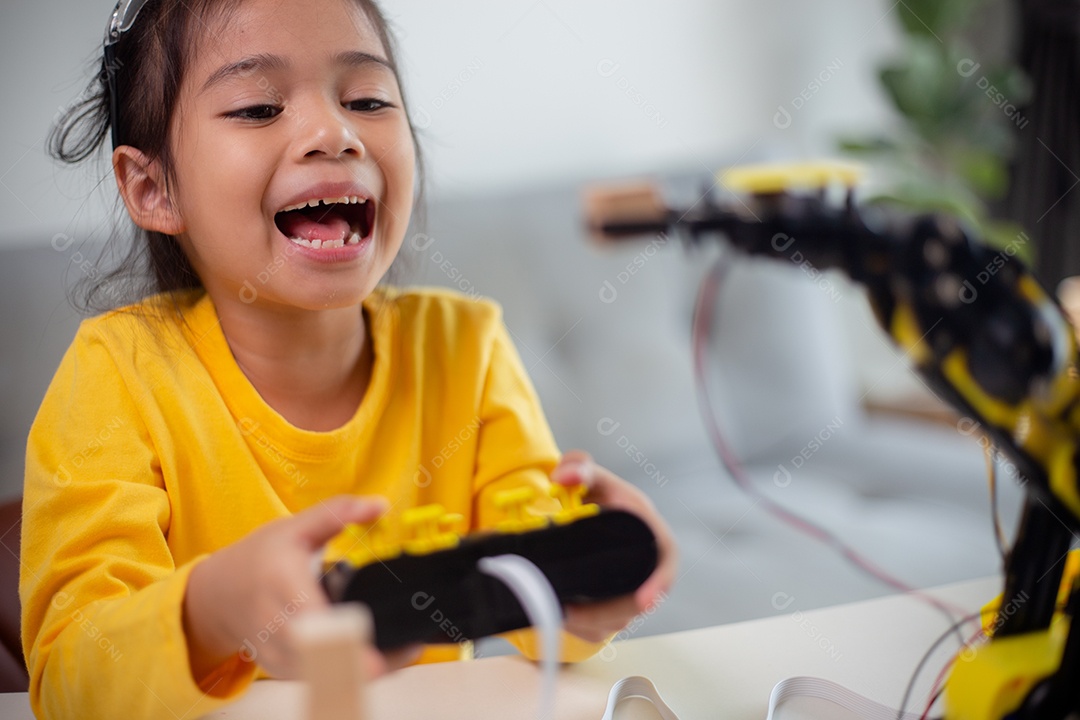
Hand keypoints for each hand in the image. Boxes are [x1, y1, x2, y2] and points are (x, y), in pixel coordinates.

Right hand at [182, 495, 419, 680]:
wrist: (217, 594)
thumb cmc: (260, 557)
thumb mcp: (295, 526)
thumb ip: (337, 513)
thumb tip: (379, 504)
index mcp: (281, 582)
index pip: (309, 618)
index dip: (340, 638)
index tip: (374, 654)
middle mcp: (274, 623)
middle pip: (316, 656)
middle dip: (361, 661)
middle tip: (405, 650)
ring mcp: (274, 651)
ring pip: (318, 675)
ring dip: (362, 670)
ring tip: (402, 652)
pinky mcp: (280, 669)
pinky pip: (315, 680)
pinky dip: (348, 676)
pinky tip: (382, 662)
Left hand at [550, 450, 676, 642]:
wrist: (584, 511)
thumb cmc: (597, 495)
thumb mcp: (589, 477)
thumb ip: (578, 466)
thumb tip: (564, 477)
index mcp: (648, 530)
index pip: (664, 559)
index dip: (659, 581)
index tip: (646, 600)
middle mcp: (644, 563)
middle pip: (638, 599)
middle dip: (609, 611)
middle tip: (573, 613)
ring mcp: (629, 587)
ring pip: (618, 616)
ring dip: (590, 619)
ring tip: (560, 611)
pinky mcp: (612, 605)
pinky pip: (602, 623)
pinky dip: (582, 623)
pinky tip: (561, 616)